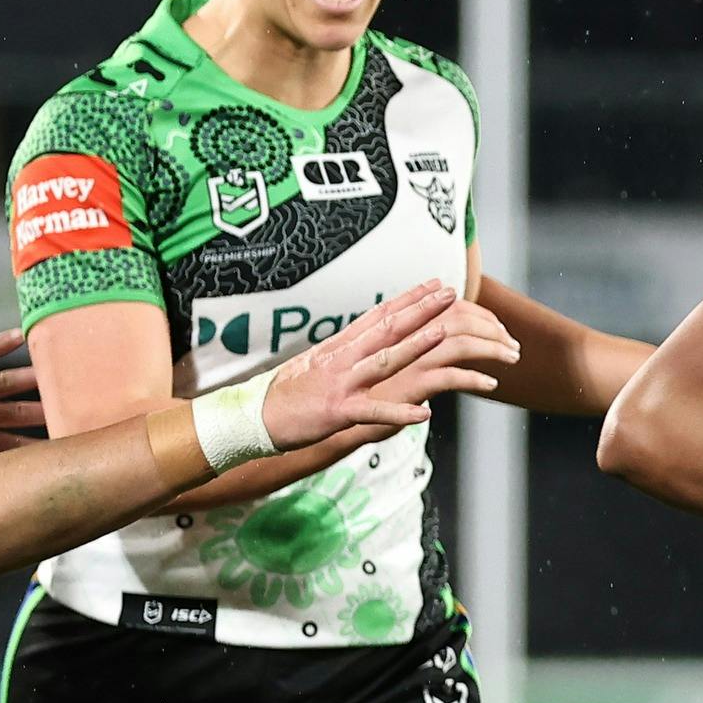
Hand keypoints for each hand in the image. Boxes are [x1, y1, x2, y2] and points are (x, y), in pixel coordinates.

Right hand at [261, 284, 516, 450]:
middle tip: (450, 292)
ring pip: (384, 361)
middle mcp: (341, 359)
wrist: (253, 418)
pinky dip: (399, 413)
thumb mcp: (315, 364)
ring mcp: (340, 384)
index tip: (432, 284)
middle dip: (420, 310)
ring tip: (442, 333)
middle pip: (386, 329)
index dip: (408, 298)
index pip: (378, 316)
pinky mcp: (336, 412)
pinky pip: (373, 412)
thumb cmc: (285, 395)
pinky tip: (424, 413)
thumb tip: (364, 339)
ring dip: (414, 347)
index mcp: (337, 347)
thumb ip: (342, 351)